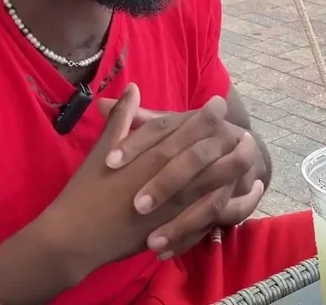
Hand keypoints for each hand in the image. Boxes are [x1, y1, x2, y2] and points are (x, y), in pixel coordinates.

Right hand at [37, 84, 236, 281]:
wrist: (74, 236)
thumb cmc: (85, 191)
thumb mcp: (102, 149)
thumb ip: (121, 120)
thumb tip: (133, 90)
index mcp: (146, 155)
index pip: (180, 130)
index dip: (202, 117)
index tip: (219, 103)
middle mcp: (162, 176)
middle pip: (203, 154)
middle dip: (226, 139)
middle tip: (245, 128)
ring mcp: (169, 204)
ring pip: (210, 183)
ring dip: (233, 169)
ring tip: (251, 157)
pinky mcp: (171, 228)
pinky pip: (207, 216)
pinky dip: (226, 205)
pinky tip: (240, 197)